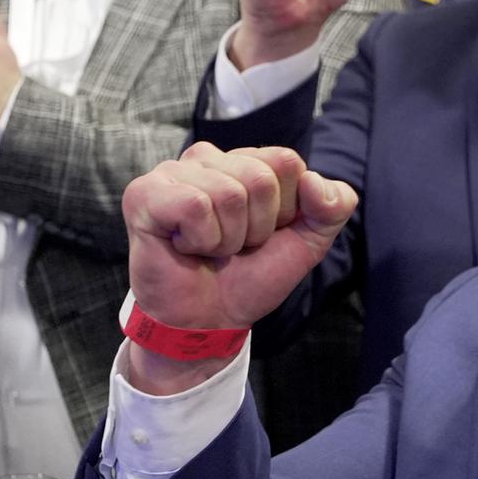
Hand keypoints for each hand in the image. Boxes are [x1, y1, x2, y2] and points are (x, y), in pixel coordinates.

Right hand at [123, 143, 354, 333]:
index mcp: (246, 161)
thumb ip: (333, 207)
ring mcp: (172, 171)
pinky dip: (200, 239)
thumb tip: (314, 180)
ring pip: (228, 192)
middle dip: (257, 227)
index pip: (287, 162)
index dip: (285, 210)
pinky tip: (185, 247)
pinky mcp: (144, 194)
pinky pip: (194, 205)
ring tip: (209, 249)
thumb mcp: (309, 242)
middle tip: (233, 246)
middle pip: (260, 177)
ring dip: (227, 238)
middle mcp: (208, 158)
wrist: (211, 320)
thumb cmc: (251, 276)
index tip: (264, 234)